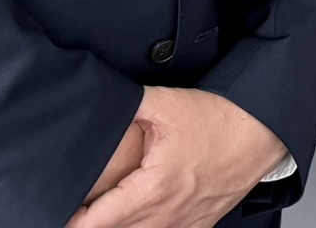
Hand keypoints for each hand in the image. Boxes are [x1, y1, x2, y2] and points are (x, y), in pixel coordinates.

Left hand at [66, 87, 287, 227]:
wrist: (261, 131)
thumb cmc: (218, 119)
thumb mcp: (166, 103)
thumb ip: (126, 104)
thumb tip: (93, 100)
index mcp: (152, 191)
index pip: (94, 223)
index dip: (70, 221)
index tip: (54, 211)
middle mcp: (166, 217)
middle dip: (91, 223)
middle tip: (74, 208)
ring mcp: (182, 227)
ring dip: (117, 227)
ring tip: (102, 212)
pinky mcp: (195, 227)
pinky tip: (136, 217)